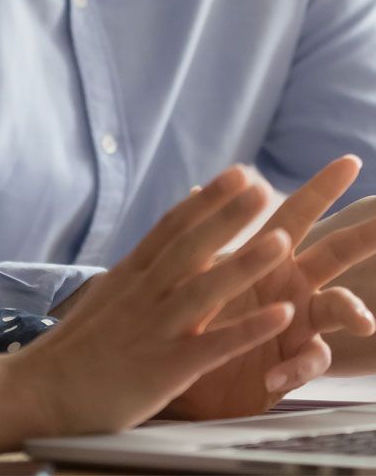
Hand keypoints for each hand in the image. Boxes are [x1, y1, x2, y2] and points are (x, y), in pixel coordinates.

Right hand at [0, 164, 300, 451]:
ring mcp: (154, 328)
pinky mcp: (164, 368)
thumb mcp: (105, 299)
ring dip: (244, 263)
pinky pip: (214, 345)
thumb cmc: (74, 350)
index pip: (171, 227)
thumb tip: (156, 249)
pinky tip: (281, 317)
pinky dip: (248, 329)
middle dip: (227, 215)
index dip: (206, 200)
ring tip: (281, 240)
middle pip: (190, 245)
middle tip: (260, 184)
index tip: (236, 174)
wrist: (39, 390)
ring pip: (205, 289)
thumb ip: (134, 276)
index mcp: (128, 275)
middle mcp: (142, 293)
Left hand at [166, 155, 375, 418]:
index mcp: (266, 256)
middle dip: (364, 237)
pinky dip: (291, 368)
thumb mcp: (197, 273)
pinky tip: (274, 374)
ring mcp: (296, 324)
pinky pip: (305, 363)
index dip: (321, 188)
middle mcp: (290, 284)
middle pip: (335, 254)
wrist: (176, 371)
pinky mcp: (288, 364)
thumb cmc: (196, 315)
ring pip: (339, 309)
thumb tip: (194, 188)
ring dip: (351, 309)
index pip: (296, 214)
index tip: (349, 159)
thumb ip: (207, 238)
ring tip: (364, 319)